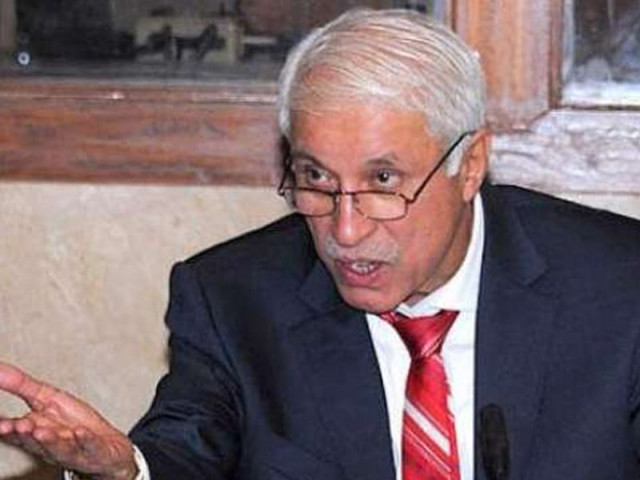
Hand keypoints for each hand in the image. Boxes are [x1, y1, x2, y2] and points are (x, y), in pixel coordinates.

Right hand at [0, 361, 137, 479]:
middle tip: (17, 426)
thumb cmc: (73, 423)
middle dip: (25, 434)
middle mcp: (49, 443)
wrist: (105, 446)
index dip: (6, 428)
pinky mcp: (93, 450)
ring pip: (58, 446)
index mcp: (34, 430)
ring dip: (49, 440)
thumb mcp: (46, 397)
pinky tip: (80, 432)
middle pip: (34, 440)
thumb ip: (20, 384)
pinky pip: (88, 446)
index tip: (0, 425)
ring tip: (41, 431)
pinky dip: (84, 440)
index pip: (14, 431)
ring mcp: (71, 448)